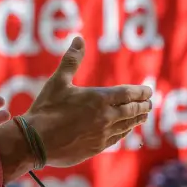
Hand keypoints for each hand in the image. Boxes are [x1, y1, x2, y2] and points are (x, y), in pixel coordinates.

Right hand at [23, 37, 152, 166]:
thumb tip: (78, 39)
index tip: (149, 91)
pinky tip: (125, 131)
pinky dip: (124, 132)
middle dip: (143, 106)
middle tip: (150, 103)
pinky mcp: (96, 148)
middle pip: (132, 110)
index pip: (128, 94)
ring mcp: (102, 134)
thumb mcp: (58, 81)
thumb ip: (71, 60)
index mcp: (99, 99)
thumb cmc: (46, 109)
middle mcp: (106, 117)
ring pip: (127, 126)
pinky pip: (116, 138)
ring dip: (137, 120)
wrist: (36, 141)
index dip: (141, 92)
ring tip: (143, 116)